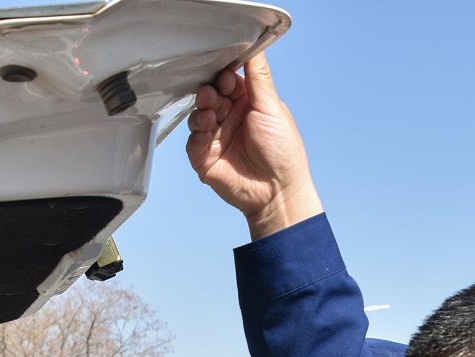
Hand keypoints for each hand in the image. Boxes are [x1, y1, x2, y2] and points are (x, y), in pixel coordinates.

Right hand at [187, 52, 322, 239]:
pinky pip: (192, 140)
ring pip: (198, 115)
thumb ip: (258, 78)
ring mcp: (217, 136)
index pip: (228, 80)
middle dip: (209, 92)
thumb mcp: (272, 107)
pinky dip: (196, 133)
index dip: (224, 76)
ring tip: (211, 114)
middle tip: (214, 94)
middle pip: (210, 95)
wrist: (277, 192)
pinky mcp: (205, 157)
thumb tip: (255, 46)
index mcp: (248, 103)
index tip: (227, 78)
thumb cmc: (283, 152)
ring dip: (201, 111)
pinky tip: (206, 131)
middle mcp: (231, 117)